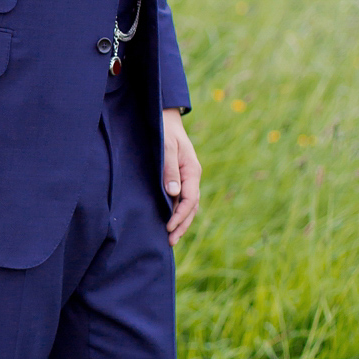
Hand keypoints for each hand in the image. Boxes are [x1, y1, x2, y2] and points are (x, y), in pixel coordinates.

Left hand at [163, 108, 200, 246]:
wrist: (165, 118)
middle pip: (192, 207)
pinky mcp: (180, 179)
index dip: (180, 215)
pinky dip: (178, 213)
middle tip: (170, 241)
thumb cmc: (165, 130)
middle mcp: (192, 177)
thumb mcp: (167, 147)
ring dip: (181, 222)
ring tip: (171, 238)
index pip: (190, 199)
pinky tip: (170, 222)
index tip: (168, 227)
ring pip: (188, 206)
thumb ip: (169, 169)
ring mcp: (187, 179)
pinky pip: (182, 200)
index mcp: (192, 170)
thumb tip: (172, 193)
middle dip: (182, 225)